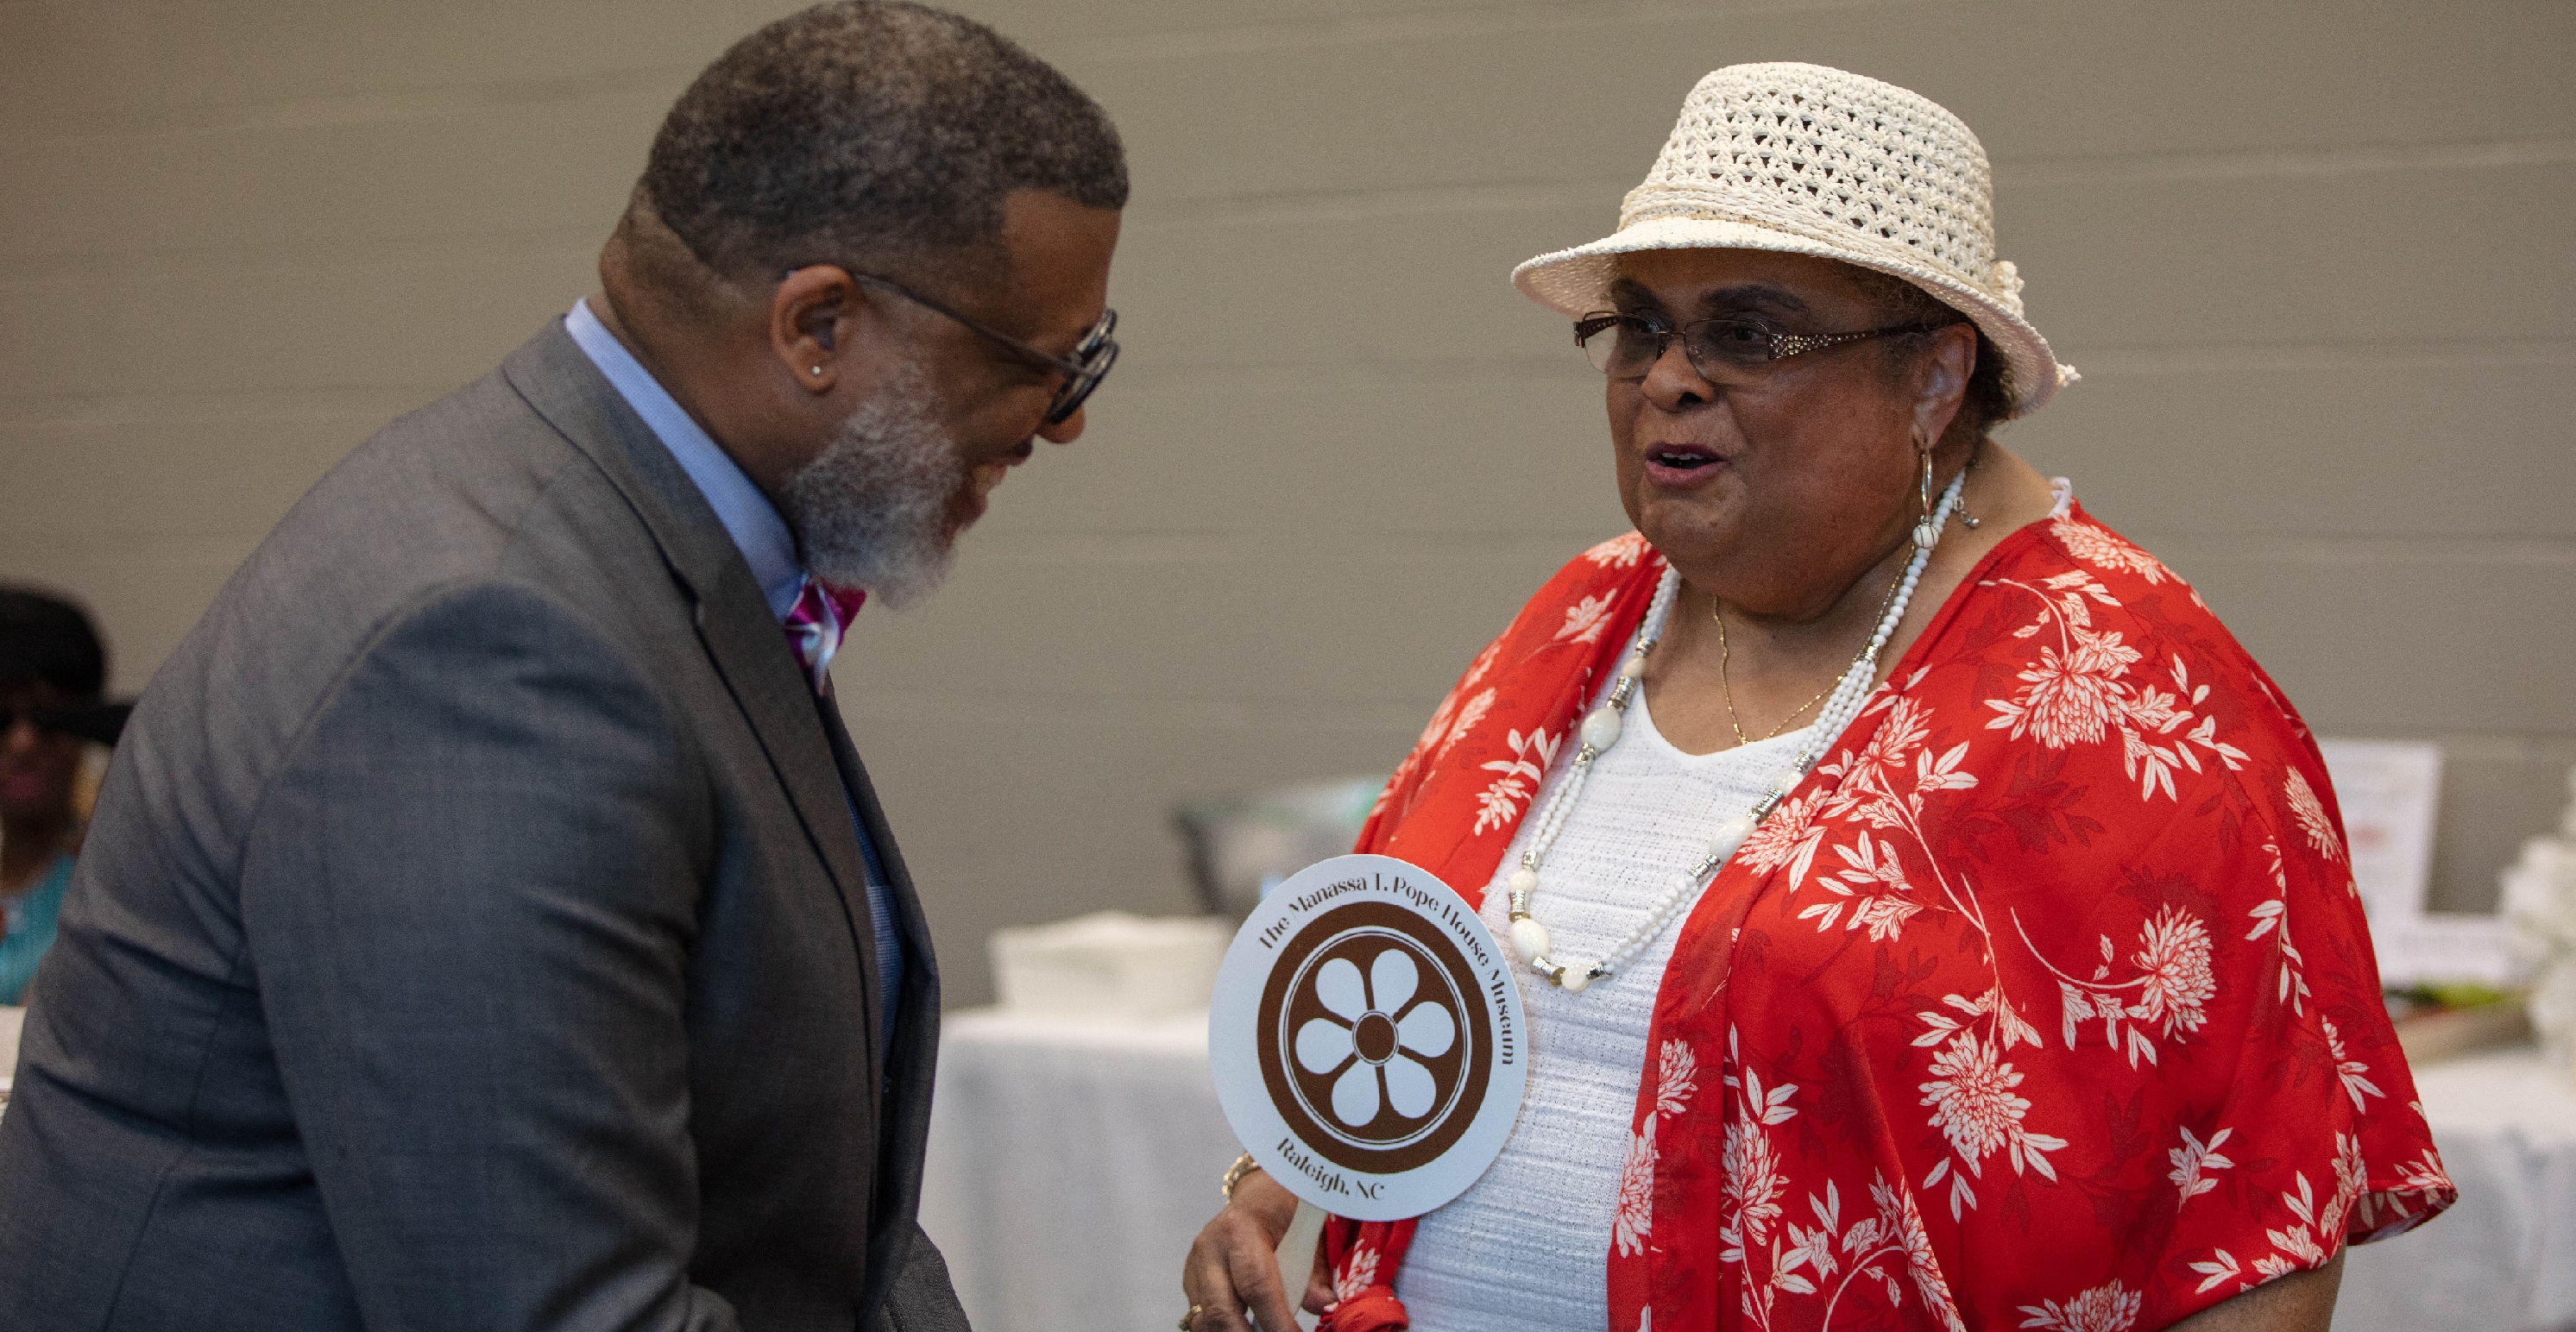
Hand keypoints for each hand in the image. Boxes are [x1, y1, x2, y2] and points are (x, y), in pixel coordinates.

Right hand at [1181, 1170, 1333, 1330]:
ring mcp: (1195, 1265)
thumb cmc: (1285, 1208)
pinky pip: (1202, 1316)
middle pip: (1221, 1311)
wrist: (1258, 1194)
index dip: (1277, 1321)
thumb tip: (1322, 1306)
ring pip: (1205, 1320)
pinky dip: (1224, 1328)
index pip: (1257, 1286)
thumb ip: (1314, 1270)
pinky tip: (1248, 1326)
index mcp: (1241, 1228)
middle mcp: (1210, 1247)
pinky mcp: (1191, 1280)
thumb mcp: (1308, 1228)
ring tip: (1263, 1331)